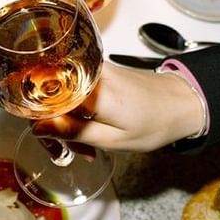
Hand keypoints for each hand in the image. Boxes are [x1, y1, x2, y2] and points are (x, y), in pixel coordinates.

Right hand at [31, 62, 205, 152]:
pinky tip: (90, 128)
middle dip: (55, 128)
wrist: (182, 103)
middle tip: (74, 152)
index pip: (44, 103)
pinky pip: (73, 91)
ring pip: (60, 95)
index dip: (43, 127)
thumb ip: (73, 132)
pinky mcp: (96, 70)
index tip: (54, 147)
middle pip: (49, 98)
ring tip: (87, 145)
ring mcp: (91, 68)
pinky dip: (77, 112)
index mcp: (91, 89)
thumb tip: (37, 127)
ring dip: (67, 122)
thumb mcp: (112, 139)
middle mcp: (87, 71)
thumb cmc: (154, 123)